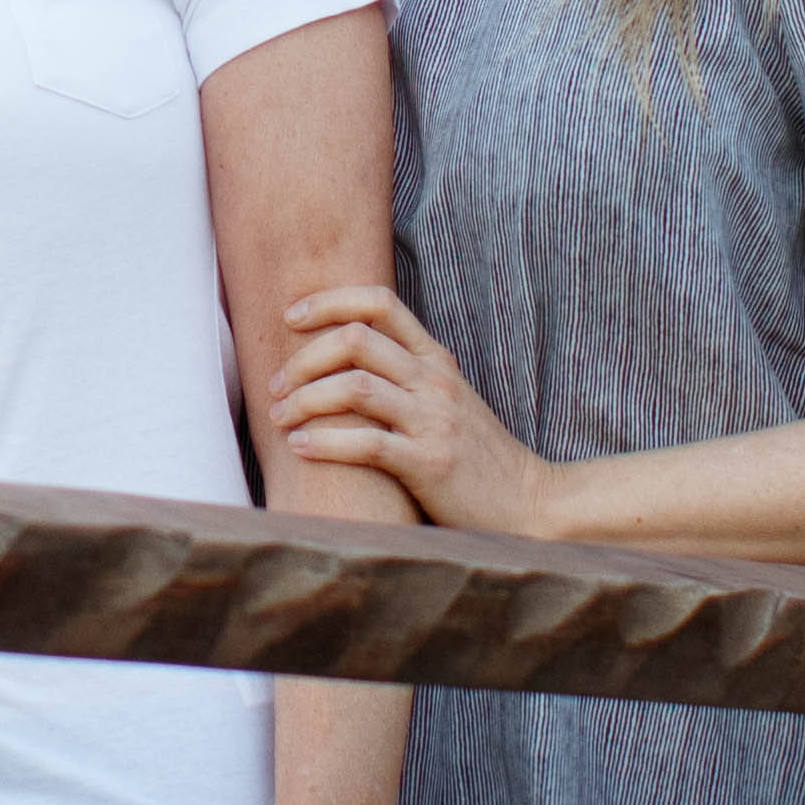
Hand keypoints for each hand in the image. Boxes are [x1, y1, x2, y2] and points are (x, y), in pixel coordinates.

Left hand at [269, 289, 553, 541]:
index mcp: (436, 360)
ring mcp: (433, 421)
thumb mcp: (446, 401)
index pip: (379, 303)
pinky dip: (325, 442)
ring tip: (279, 418)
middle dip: (303, 359)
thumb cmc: (476, 455)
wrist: (528, 502)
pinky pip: (367, 443)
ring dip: (304, 400)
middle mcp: (434, 381)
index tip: (290, 317)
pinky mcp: (429, 464)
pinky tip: (300, 447)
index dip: (329, 301)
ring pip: (354, 388)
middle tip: (276, 385)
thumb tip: (341, 360)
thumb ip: (405, 376)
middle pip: (355, 340)